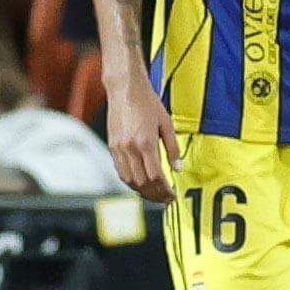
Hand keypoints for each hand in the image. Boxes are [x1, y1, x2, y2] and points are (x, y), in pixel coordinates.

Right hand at [105, 74, 180, 202]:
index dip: (164, 190)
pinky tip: (141, 182)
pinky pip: (120, 171)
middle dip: (155, 195)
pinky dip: (131, 180)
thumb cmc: (148, 103)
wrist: (124, 89)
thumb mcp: (167, 124)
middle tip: (166, 199)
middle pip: (141, 183)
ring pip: (129, 180)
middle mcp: (129, 148)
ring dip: (142, 190)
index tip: (172, 195)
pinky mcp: (111, 146)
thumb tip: (178, 168)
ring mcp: (118, 148)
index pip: (155, 176)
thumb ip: (173, 148)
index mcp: (145, 143)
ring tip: (155, 194)